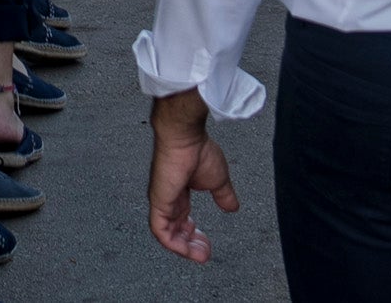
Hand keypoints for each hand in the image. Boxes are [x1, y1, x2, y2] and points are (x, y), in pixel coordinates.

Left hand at [145, 92, 239, 262]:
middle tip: (205, 254)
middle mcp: (168, 199)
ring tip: (200, 255)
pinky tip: (186, 249)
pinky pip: (159, 230)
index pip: (182, 221)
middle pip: (174, 231)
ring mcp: (161, 201)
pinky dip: (173, 243)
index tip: (207, 245)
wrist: (185, 136)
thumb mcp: (218, 180)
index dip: (193, 236)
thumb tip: (232, 207)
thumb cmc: (196, 149)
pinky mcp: (158, 201)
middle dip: (190, 246)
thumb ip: (223, 195)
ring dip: (184, 248)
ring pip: (166, 235)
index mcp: (179, 193)